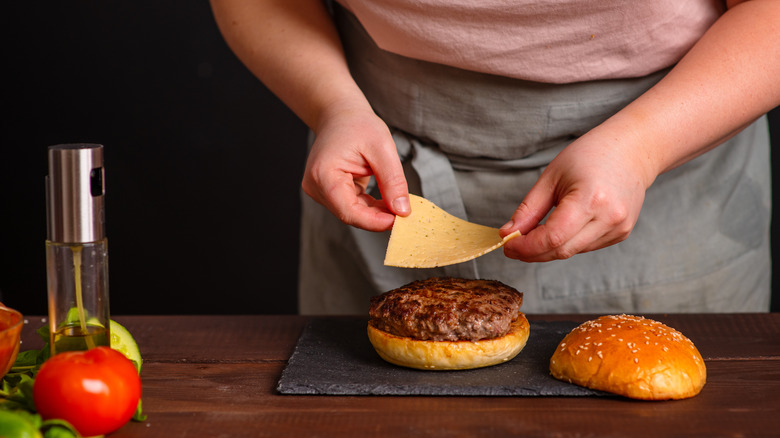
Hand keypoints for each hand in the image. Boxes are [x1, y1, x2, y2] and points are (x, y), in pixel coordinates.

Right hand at [302, 104, 409, 230]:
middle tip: (405, 215)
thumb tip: (402, 211)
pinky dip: (371, 207)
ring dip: (376, 212)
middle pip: (350, 214)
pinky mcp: (329, 192)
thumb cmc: (358, 125)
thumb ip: (393, 181)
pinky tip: (387, 201)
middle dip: (378, 218)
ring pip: (353, 213)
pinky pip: (353, 206)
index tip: (399, 222)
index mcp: (324, 174)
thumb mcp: (382, 148)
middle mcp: (316, 187)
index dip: (374, 221)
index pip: (348, 211)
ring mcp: (320, 191)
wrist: (341, 115)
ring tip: (398, 204)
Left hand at [500, 130, 653, 261]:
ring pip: (572, 252)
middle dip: (532, 252)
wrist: (632, 150)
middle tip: (513, 245)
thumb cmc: (590, 156)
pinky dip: (567, 242)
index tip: (508, 245)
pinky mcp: (621, 234)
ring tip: (535, 233)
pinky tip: (563, 226)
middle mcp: (609, 218)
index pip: (552, 238)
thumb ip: (529, 209)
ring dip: (548, 248)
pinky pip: (585, 246)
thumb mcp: (552, 177)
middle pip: (561, 250)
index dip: (526, 247)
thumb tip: (508, 234)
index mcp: (590, 200)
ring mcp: (619, 228)